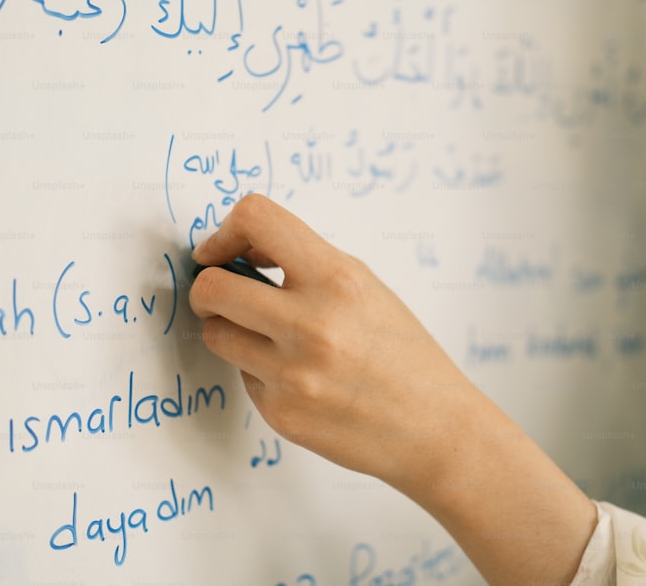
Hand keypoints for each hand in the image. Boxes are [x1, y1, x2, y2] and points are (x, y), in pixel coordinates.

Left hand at [187, 194, 595, 585]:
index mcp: (337, 279)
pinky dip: (260, 372)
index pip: (256, 219)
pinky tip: (301, 378)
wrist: (434, 427)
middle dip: (210, 286)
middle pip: (211, 287)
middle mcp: (312, 324)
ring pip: (215, 334)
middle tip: (226, 295)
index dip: (227, 230)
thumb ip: (306, 265)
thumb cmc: (403, 353)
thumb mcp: (366, 287)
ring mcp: (293, 374)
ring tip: (269, 337)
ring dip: (231, 330)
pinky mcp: (282, 413)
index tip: (222, 250)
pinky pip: (242, 377)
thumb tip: (239, 254)